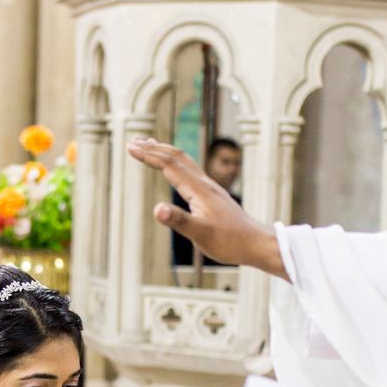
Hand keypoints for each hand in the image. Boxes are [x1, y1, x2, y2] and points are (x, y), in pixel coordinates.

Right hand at [127, 138, 287, 276]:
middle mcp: (204, 183)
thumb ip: (178, 220)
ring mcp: (210, 188)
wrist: (256, 244)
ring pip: (185, 162)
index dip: (149, 155)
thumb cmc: (230, 242)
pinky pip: (190, 172)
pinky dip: (176, 164)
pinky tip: (175, 171)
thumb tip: (157, 209)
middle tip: (134, 142)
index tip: (131, 147)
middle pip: (176, 157)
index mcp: (198, 189)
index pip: (169, 165)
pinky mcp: (213, 195)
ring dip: (165, 153)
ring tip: (151, 147)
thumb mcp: (200, 234)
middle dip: (154, 149)